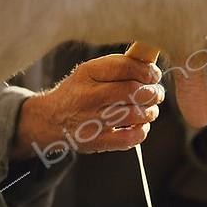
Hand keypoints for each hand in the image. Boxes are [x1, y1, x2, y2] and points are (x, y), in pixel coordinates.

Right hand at [12, 54, 164, 158]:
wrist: (49, 121)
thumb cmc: (77, 93)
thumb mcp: (89, 72)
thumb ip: (117, 67)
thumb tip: (150, 65)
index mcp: (87, 74)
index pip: (125, 67)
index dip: (146, 71)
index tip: (154, 75)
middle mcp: (89, 97)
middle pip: (133, 91)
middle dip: (153, 92)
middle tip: (157, 93)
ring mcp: (93, 121)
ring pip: (136, 114)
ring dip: (150, 111)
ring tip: (150, 109)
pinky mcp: (98, 142)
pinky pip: (130, 138)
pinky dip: (142, 131)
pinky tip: (140, 126)